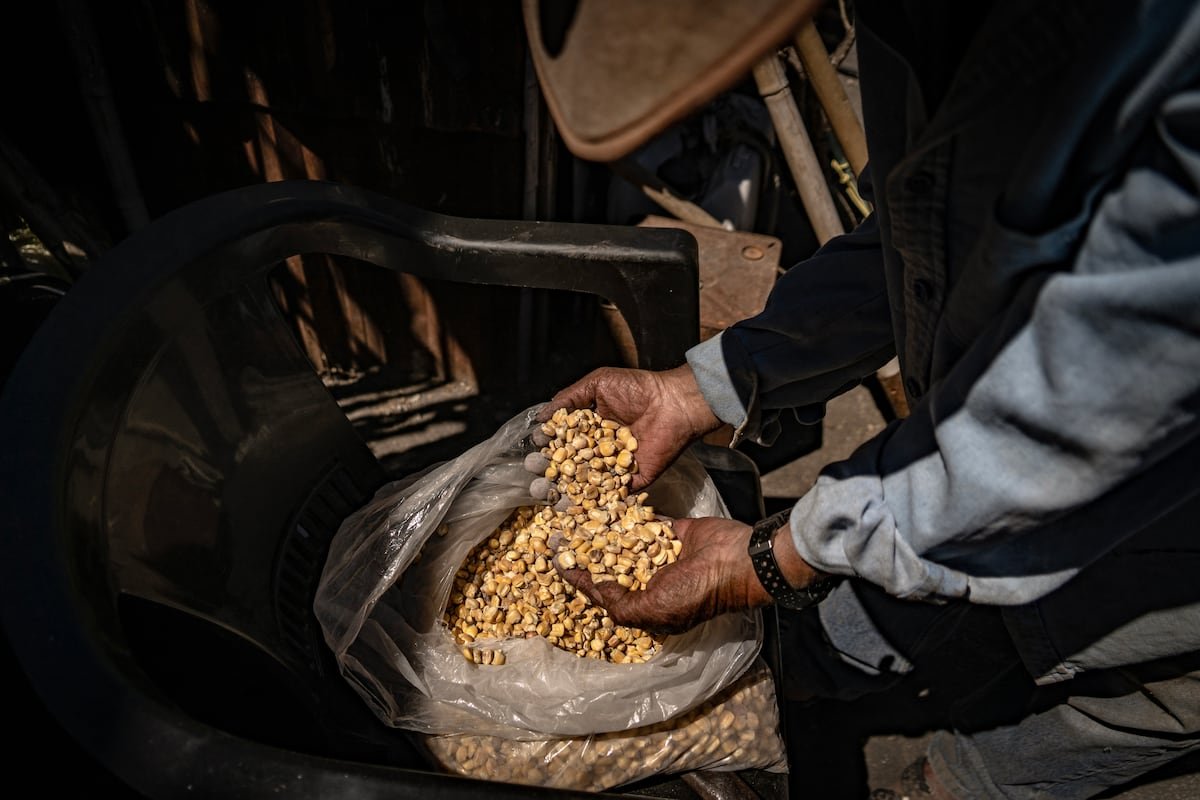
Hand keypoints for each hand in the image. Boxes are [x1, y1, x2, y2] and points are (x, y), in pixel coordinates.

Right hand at [537, 364, 721, 490]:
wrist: (671, 403)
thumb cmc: (636, 389)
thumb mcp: (597, 384)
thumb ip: (568, 400)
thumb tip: (541, 418)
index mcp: (590, 430)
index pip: (563, 442)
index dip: (547, 447)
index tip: (532, 448)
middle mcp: (599, 452)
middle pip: (569, 466)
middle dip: (548, 471)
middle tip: (534, 471)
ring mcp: (614, 469)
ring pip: (584, 484)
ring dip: (563, 490)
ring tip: (544, 491)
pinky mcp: (630, 482)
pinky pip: (609, 495)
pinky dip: (591, 502)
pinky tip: (571, 505)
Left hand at [556, 516, 771, 634]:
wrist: (739, 560)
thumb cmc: (697, 592)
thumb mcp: (654, 609)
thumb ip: (621, 605)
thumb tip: (595, 589)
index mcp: (648, 606)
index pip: (607, 594)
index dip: (582, 581)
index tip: (558, 563)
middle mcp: (652, 581)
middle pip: (612, 566)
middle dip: (587, 553)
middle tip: (561, 534)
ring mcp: (661, 554)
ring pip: (626, 541)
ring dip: (604, 530)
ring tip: (577, 515)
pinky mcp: (672, 531)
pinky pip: (646, 521)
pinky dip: (629, 513)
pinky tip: (605, 502)